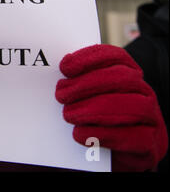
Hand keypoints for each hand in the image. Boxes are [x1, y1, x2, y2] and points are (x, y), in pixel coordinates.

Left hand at [56, 44, 167, 171]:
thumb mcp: (89, 98)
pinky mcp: (150, 146)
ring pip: (133, 107)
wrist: (115, 155)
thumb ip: (79, 85)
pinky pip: (134, 138)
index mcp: (129, 76)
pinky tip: (80, 134)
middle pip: (123, 78)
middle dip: (87, 84)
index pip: (116, 57)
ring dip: (94, 110)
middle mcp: (144, 93)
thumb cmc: (97, 122)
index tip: (65, 67)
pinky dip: (102, 135)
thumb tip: (59, 77)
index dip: (90, 58)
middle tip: (61, 94)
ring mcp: (152, 119)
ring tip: (69, 115)